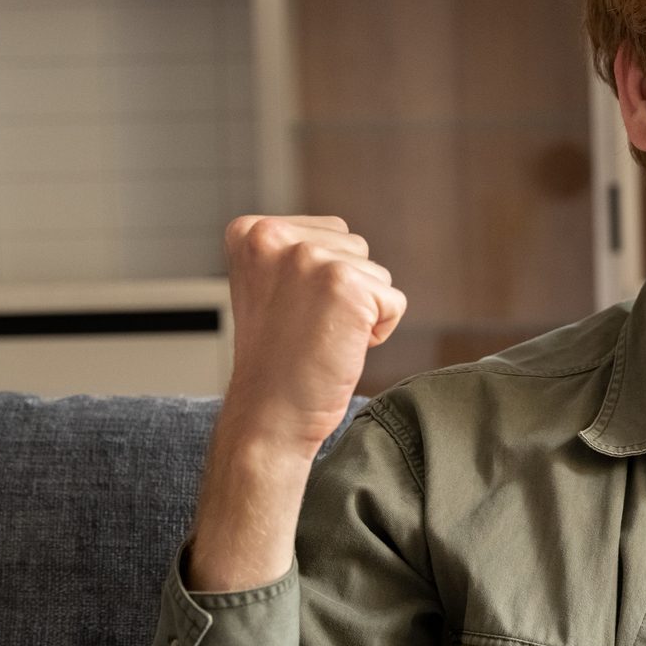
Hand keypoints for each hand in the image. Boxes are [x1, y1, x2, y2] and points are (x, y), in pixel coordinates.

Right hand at [219, 214, 406, 456]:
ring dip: (361, 310)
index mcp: (250, 231)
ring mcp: (309, 257)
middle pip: (354, 248)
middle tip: (306, 328)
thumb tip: (347, 244)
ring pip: (376, 274)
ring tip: (320, 337)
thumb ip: (296, 252)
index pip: (329, 233)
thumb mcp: (269, 286)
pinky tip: (338, 349)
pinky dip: (379, 332)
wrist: (268, 413)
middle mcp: (274, 236)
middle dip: (345, 290)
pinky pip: (394, 302)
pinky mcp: (345, 284)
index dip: (322, 281)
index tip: (289, 312)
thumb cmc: (275, 358)